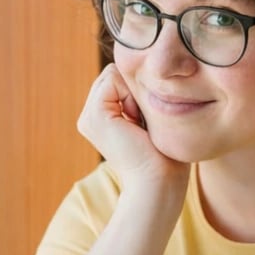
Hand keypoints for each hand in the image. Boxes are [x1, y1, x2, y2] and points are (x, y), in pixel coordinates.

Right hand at [77, 65, 188, 193]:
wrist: (159, 182)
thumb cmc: (165, 157)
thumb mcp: (151, 121)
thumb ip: (141, 98)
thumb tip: (149, 72)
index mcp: (100, 119)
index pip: (118, 79)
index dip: (138, 90)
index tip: (147, 121)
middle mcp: (89, 117)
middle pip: (115, 74)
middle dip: (134, 89)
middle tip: (144, 122)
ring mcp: (88, 116)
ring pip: (113, 73)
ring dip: (134, 93)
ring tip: (140, 123)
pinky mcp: (94, 115)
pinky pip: (113, 78)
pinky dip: (130, 94)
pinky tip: (135, 120)